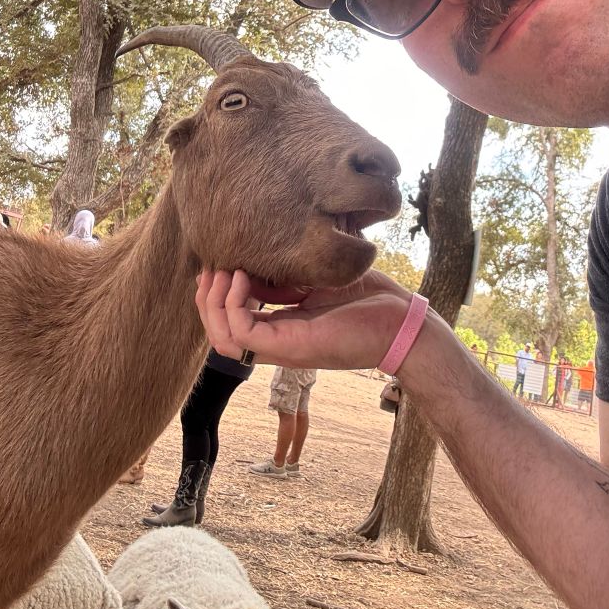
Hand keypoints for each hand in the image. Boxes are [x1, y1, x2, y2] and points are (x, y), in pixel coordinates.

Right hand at [195, 267, 412, 368]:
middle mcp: (278, 341)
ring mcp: (282, 347)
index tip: (220, 261)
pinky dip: (233, 304)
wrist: (402, 321)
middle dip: (207, 298)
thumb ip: (285, 280)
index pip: (232, 319)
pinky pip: (241, 332)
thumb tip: (254, 264)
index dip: (217, 293)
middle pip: (219, 332)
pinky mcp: (291, 346)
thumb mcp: (317, 280)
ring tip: (222, 272)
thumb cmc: (370, 299)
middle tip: (211, 267)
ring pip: (222, 337)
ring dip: (213, 302)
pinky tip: (241, 277)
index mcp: (283, 328)